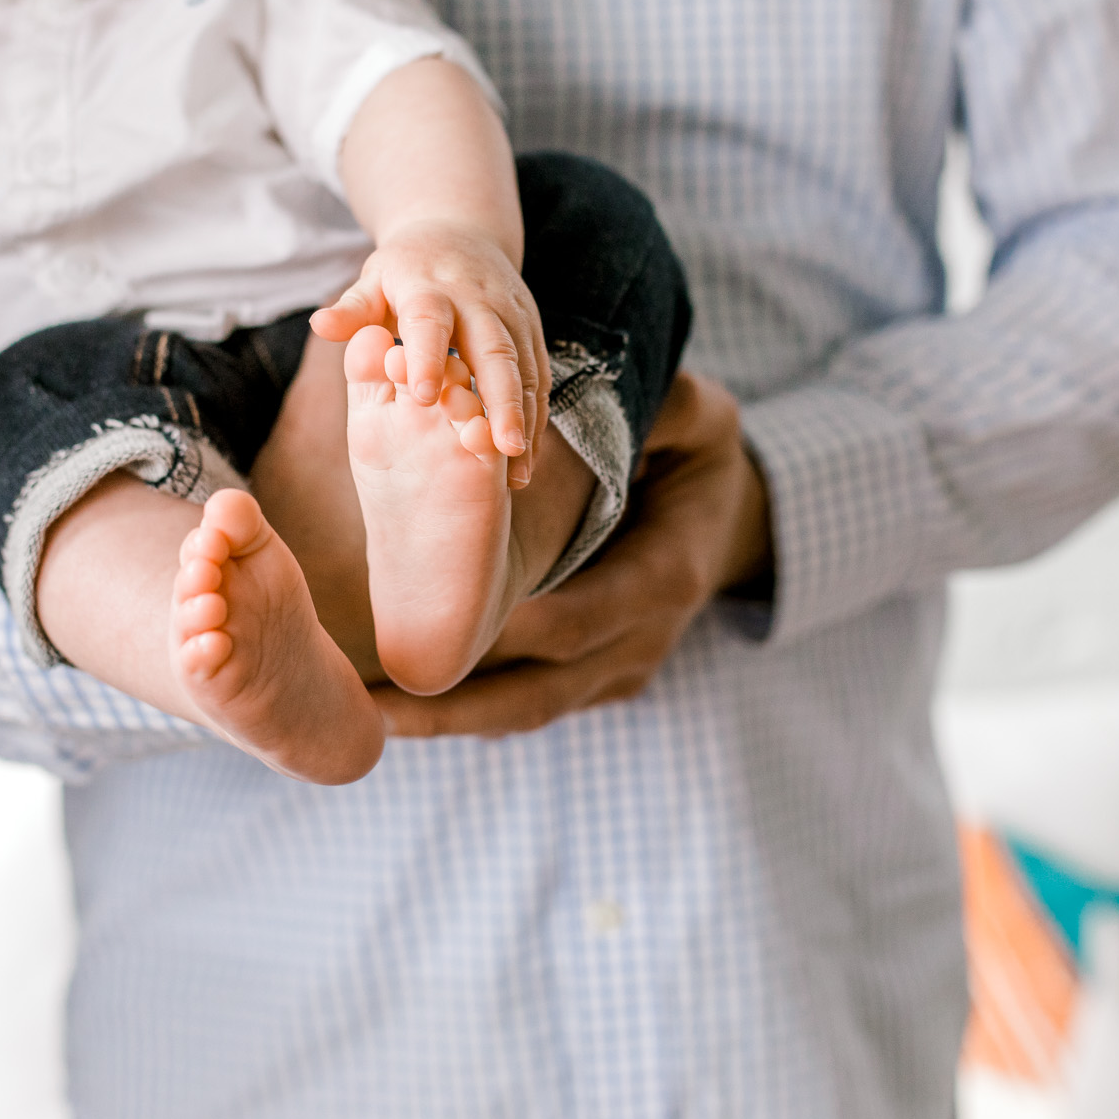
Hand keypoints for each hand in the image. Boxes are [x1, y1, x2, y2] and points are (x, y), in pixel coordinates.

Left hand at [311, 220, 548, 488]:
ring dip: (525, 418)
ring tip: (517, 468)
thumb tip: (319, 324)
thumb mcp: (373, 281)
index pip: (428, 322)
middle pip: (494, 350)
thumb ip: (351, 310)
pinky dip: (536, 417)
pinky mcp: (531, 330)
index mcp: (431, 288)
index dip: (426, 357)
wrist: (460, 233)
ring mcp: (512, 315)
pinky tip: (528, 458)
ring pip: (524, 368)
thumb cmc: (405, 271)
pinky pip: (539, 376)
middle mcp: (479, 300)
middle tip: (502, 447)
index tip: (421, 398)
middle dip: (501, 400)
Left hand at [370, 371, 772, 737]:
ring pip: (527, 711)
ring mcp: (620, 670)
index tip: (433, 632)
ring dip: (451, 722)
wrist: (743, 527)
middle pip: (538, 693)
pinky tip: (405, 712)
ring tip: (375, 722)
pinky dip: (472, 711)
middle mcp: (640, 641)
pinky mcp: (599, 682)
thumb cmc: (700, 461)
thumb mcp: (701, 422)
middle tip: (378, 713)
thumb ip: (665, 409)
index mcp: (662, 580)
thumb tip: (621, 395)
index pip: (574, 620)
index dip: (506, 632)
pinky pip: (530, 704)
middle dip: (456, 708)